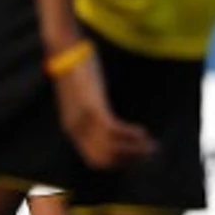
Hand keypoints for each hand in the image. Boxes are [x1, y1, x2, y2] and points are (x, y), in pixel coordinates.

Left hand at [49, 44, 155, 169]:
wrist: (64, 51)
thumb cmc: (75, 72)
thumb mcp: (80, 100)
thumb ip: (89, 114)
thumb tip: (106, 124)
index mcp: (73, 129)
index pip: (96, 161)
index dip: (119, 164)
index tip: (137, 158)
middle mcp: (76, 129)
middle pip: (105, 161)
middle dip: (130, 161)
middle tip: (149, 152)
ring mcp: (83, 119)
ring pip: (111, 150)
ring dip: (135, 151)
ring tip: (151, 144)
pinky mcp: (92, 107)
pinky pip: (113, 131)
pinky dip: (130, 135)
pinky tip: (142, 131)